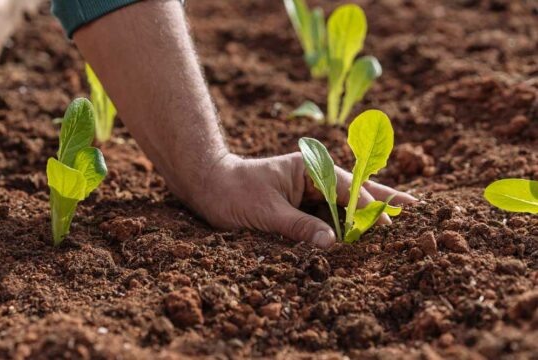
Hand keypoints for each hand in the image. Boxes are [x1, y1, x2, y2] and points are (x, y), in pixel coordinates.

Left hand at [184, 152, 415, 248]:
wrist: (209, 186)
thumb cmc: (234, 192)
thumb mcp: (265, 212)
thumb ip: (299, 228)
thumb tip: (332, 244)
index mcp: (311, 168)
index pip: (349, 189)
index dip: (368, 209)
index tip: (386, 228)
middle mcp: (316, 176)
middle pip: (357, 191)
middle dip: (385, 202)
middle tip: (420, 209)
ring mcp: (311, 191)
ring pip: (347, 204)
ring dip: (370, 214)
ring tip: (405, 219)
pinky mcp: (303, 205)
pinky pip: (330, 215)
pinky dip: (347, 224)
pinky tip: (366, 230)